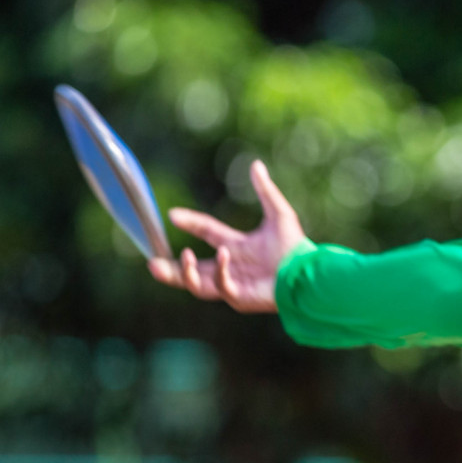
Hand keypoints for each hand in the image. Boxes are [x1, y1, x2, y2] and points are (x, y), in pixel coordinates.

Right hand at [147, 160, 304, 312]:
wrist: (309, 273)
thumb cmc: (296, 248)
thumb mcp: (279, 214)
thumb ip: (265, 190)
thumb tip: (256, 165)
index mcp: (238, 247)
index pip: (208, 232)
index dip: (190, 222)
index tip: (173, 214)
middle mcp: (232, 267)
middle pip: (193, 271)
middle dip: (171, 269)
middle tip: (152, 263)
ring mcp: (235, 285)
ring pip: (199, 286)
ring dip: (186, 273)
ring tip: (183, 256)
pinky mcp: (241, 298)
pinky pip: (222, 286)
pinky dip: (220, 271)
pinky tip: (224, 254)